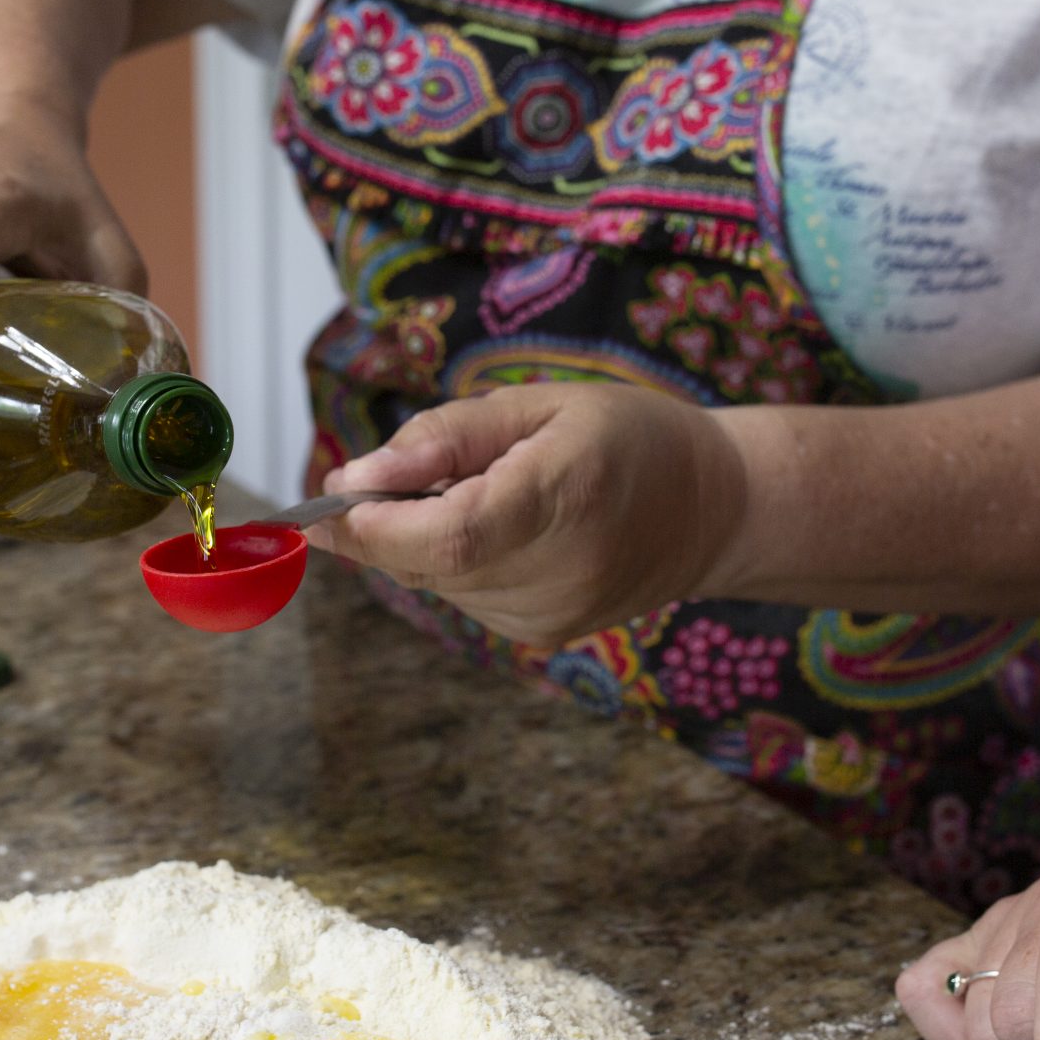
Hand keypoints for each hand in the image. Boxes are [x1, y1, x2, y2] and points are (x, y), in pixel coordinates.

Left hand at [309, 384, 747, 646]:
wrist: (713, 510)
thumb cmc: (626, 437)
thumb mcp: (538, 403)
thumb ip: (443, 437)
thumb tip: (355, 476)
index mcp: (565, 495)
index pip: (449, 535)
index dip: (373, 526)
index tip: (326, 501)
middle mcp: (561, 570)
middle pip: (430, 563)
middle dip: (384, 524)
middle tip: (394, 476)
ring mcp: (554, 615)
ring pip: (437, 582)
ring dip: (424, 541)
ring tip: (482, 493)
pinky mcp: (545, 637)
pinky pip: (463, 598)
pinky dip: (455, 563)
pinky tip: (502, 531)